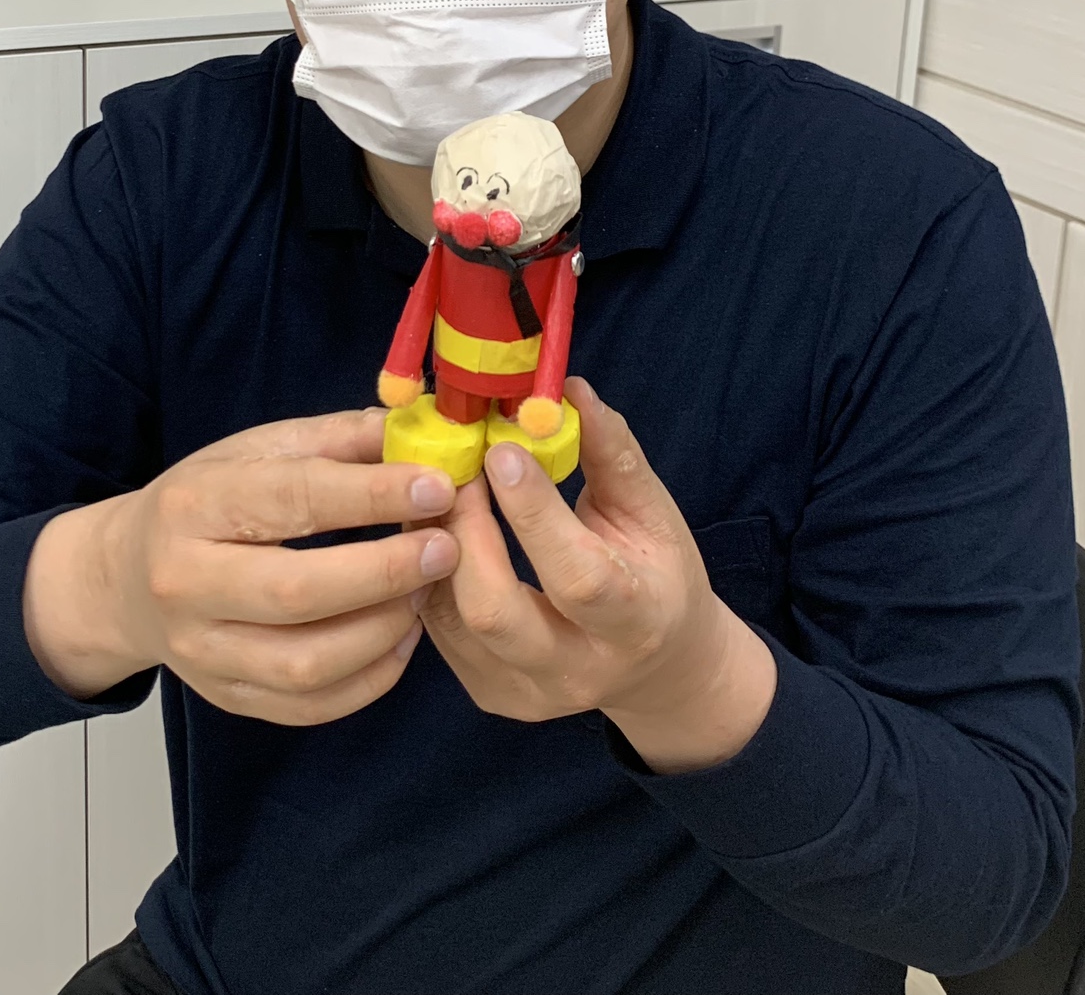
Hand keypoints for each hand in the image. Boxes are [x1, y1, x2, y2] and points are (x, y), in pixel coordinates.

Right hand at [23, 409, 459, 723]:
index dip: (370, 495)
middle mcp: (186, 584)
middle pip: (296, 591)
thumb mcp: (256, 450)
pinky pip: (309, 706)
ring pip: (306, 663)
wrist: (125, 578)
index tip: (435, 487)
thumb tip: (414, 431)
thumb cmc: (205, 502)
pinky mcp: (224, 699)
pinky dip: (369, 680)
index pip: (290, 500)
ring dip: (384, 630)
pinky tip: (402, 639)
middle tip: (443, 548)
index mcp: (194, 505)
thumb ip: (336, 440)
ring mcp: (201, 653)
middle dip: (384, 572)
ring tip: (425, 592)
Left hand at [417, 378, 776, 772]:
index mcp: (636, 621)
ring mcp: (526, 693)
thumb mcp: (652, 514)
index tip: (499, 449)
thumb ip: (612, 454)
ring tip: (433, 487)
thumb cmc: (657, 573)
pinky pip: (436, 632)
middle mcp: (578, 671)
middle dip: (464, 530)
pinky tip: (431, 528)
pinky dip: (425, 572)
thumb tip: (570, 391)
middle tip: (452, 466)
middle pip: (497, 612)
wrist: (659, 666)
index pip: (578, 576)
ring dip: (434, 544)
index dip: (533, 512)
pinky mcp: (490, 694)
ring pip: (453, 623)